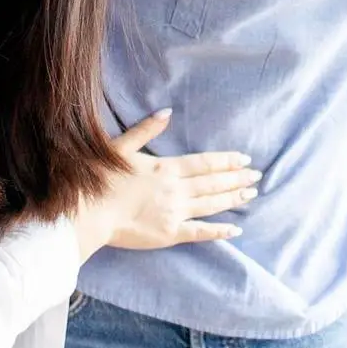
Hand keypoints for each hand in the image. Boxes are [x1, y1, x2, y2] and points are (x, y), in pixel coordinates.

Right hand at [72, 111, 259, 258]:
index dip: (226, 160)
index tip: (245, 159)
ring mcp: (175, 213)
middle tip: (257, 176)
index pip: (204, 163)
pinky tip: (236, 228)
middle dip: (237, 178)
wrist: (89, 213)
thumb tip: (167, 112)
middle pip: (213, 182)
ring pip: (211, 204)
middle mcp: (176, 189)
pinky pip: (200, 232)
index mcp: (165, 167)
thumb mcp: (120, 147)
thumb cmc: (100, 179)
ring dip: (233, 198)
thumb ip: (145, 131)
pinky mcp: (170, 235)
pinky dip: (219, 230)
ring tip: (251, 194)